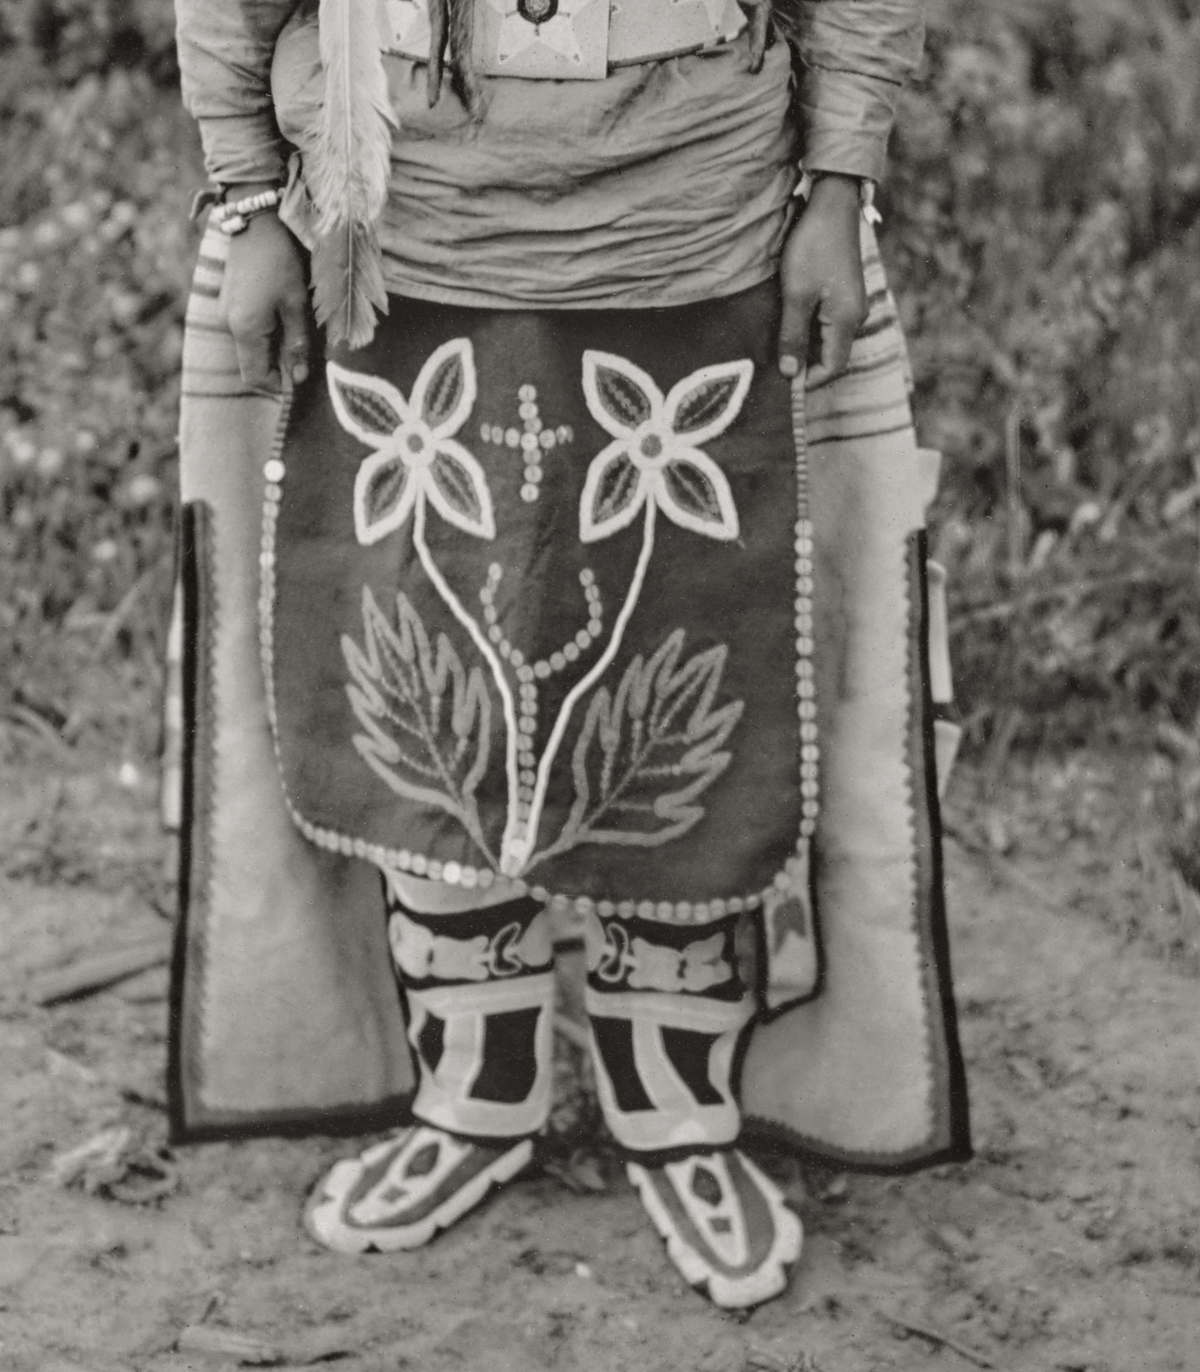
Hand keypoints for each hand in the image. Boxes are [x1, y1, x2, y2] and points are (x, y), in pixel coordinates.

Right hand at [219, 188, 311, 391]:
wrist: (254, 222)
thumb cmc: (279, 262)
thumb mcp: (296, 304)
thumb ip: (296, 343)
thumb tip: (298, 378)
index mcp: (245, 331)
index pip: (256, 378)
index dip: (278, 384)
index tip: (300, 375)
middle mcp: (229, 326)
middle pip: (252, 364)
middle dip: (278, 366)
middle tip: (303, 351)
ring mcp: (225, 312)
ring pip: (250, 347)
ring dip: (272, 347)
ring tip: (295, 329)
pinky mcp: (229, 301)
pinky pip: (246, 329)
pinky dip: (264, 332)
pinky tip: (281, 315)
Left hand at [777, 174, 867, 386]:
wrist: (832, 204)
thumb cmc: (813, 247)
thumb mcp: (796, 295)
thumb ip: (793, 336)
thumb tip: (790, 374)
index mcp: (848, 320)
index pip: (832, 368)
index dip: (808, 381)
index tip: (781, 382)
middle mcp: (855, 316)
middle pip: (830, 356)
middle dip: (804, 365)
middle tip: (772, 365)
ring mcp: (851, 304)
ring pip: (827, 340)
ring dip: (803, 346)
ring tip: (775, 344)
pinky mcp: (844, 293)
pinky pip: (827, 323)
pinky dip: (808, 329)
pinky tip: (787, 322)